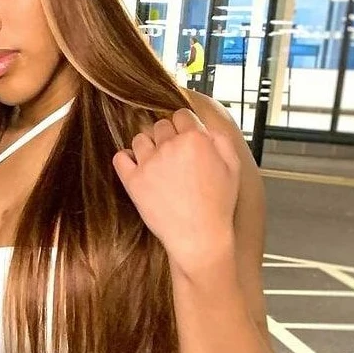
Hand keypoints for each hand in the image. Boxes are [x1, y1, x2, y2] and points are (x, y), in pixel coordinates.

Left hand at [112, 108, 240, 263]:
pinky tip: (136, 167)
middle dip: (167, 136)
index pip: (182, 115)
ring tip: (156, 163)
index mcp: (195, 139)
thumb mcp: (233, 167)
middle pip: (160, 125)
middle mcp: (169, 146)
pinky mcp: (133, 181)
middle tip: (173, 156)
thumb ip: (220, 140)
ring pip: (140, 138)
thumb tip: (206, 128)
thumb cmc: (218, 206)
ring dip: (148, 146)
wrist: (199, 238)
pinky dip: (126, 159)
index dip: (184, 126)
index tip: (185, 138)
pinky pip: (120, 157)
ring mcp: (149, 163)